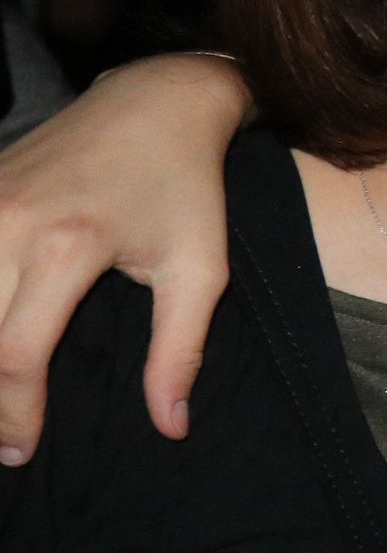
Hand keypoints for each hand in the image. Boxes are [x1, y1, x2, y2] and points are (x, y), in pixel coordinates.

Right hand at [0, 54, 248, 461]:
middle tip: (0, 439)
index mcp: (66, 247)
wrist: (155, 102)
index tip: (22, 449)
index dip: (14, 412)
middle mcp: (8, 224)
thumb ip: (180, 351)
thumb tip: (171, 426)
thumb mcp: (200, 269)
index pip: (16, 353)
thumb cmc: (185, 189)